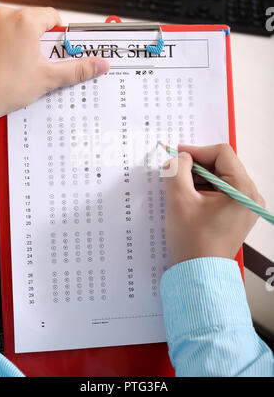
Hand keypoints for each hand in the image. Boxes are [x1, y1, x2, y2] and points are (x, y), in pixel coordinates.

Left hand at [0, 6, 109, 125]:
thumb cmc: (3, 88)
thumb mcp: (47, 78)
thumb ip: (77, 69)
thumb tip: (98, 64)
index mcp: (24, 21)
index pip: (52, 16)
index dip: (58, 34)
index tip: (56, 50)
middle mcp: (3, 16)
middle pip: (31, 21)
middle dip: (37, 40)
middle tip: (37, 63)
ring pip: (11, 26)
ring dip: (17, 40)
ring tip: (16, 66)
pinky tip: (0, 63)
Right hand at [163, 143, 264, 264]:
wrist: (199, 273)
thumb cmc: (194, 242)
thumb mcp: (180, 200)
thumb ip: (177, 171)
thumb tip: (180, 158)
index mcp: (243, 190)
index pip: (222, 154)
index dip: (197, 151)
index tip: (177, 155)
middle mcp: (250, 195)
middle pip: (221, 165)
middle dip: (196, 166)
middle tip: (175, 173)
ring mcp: (244, 205)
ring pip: (219, 177)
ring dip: (198, 178)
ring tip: (180, 190)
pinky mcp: (236, 213)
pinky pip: (220, 191)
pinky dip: (203, 189)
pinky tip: (189, 198)